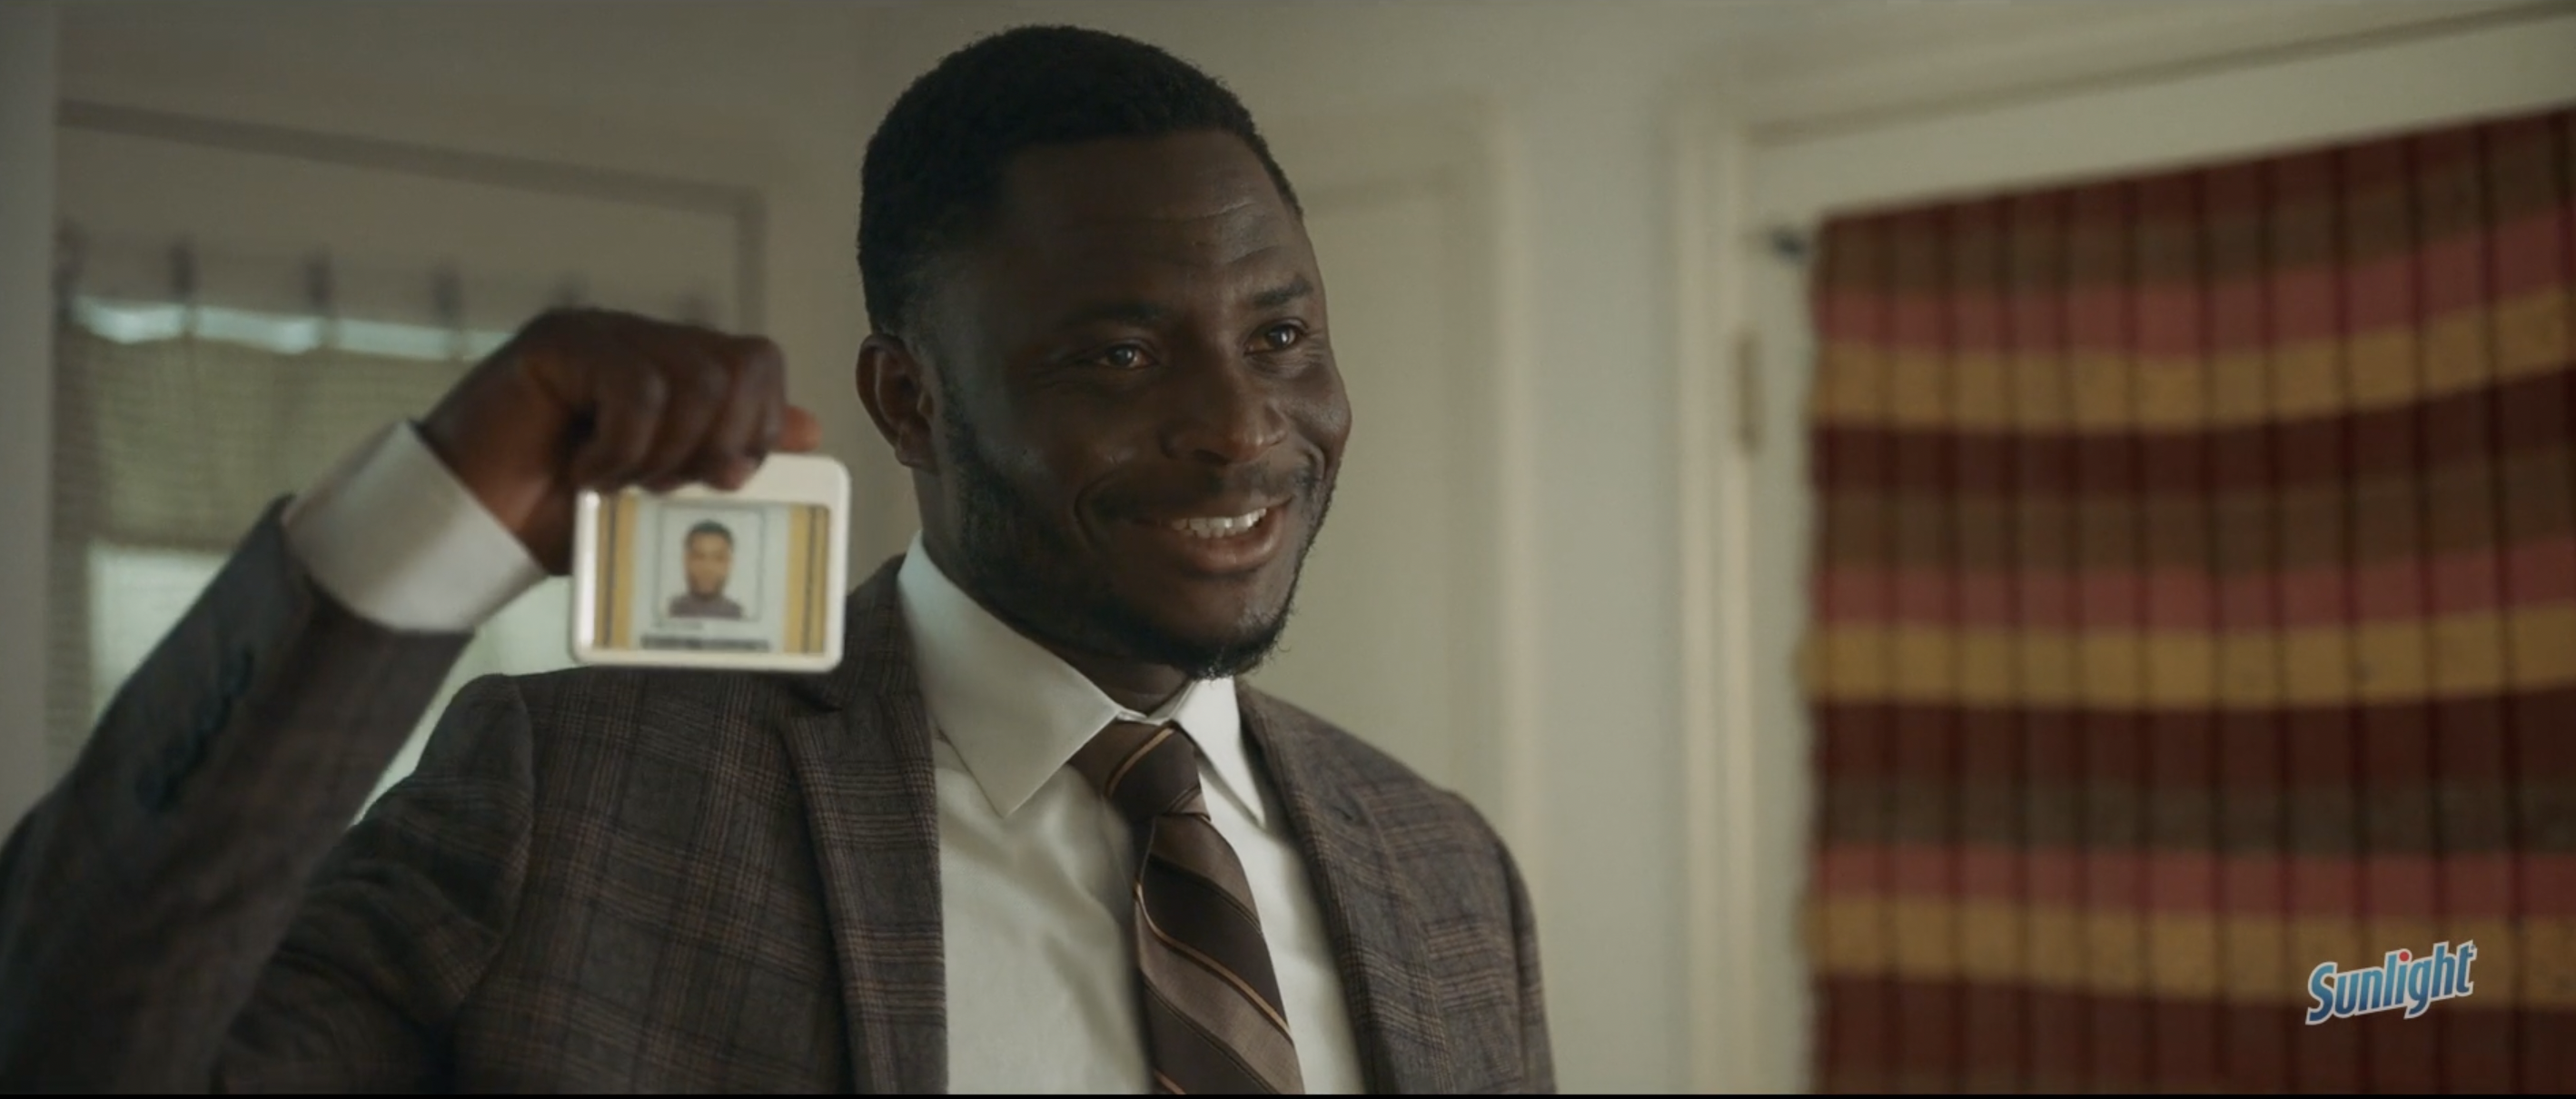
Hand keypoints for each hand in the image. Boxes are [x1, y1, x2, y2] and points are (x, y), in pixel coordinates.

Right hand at [417, 308, 823, 573]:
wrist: (472, 530)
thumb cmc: (563, 515)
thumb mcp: (666, 493)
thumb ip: (731, 454)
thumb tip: (810, 427)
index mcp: (676, 369)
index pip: (758, 363)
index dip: (758, 426)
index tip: (725, 481)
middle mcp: (643, 341)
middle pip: (741, 364)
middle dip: (721, 440)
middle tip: (667, 486)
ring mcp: (602, 334)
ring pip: (695, 377)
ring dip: (667, 451)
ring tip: (621, 484)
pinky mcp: (561, 342)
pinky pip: (636, 385)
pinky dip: (624, 446)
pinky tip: (589, 475)